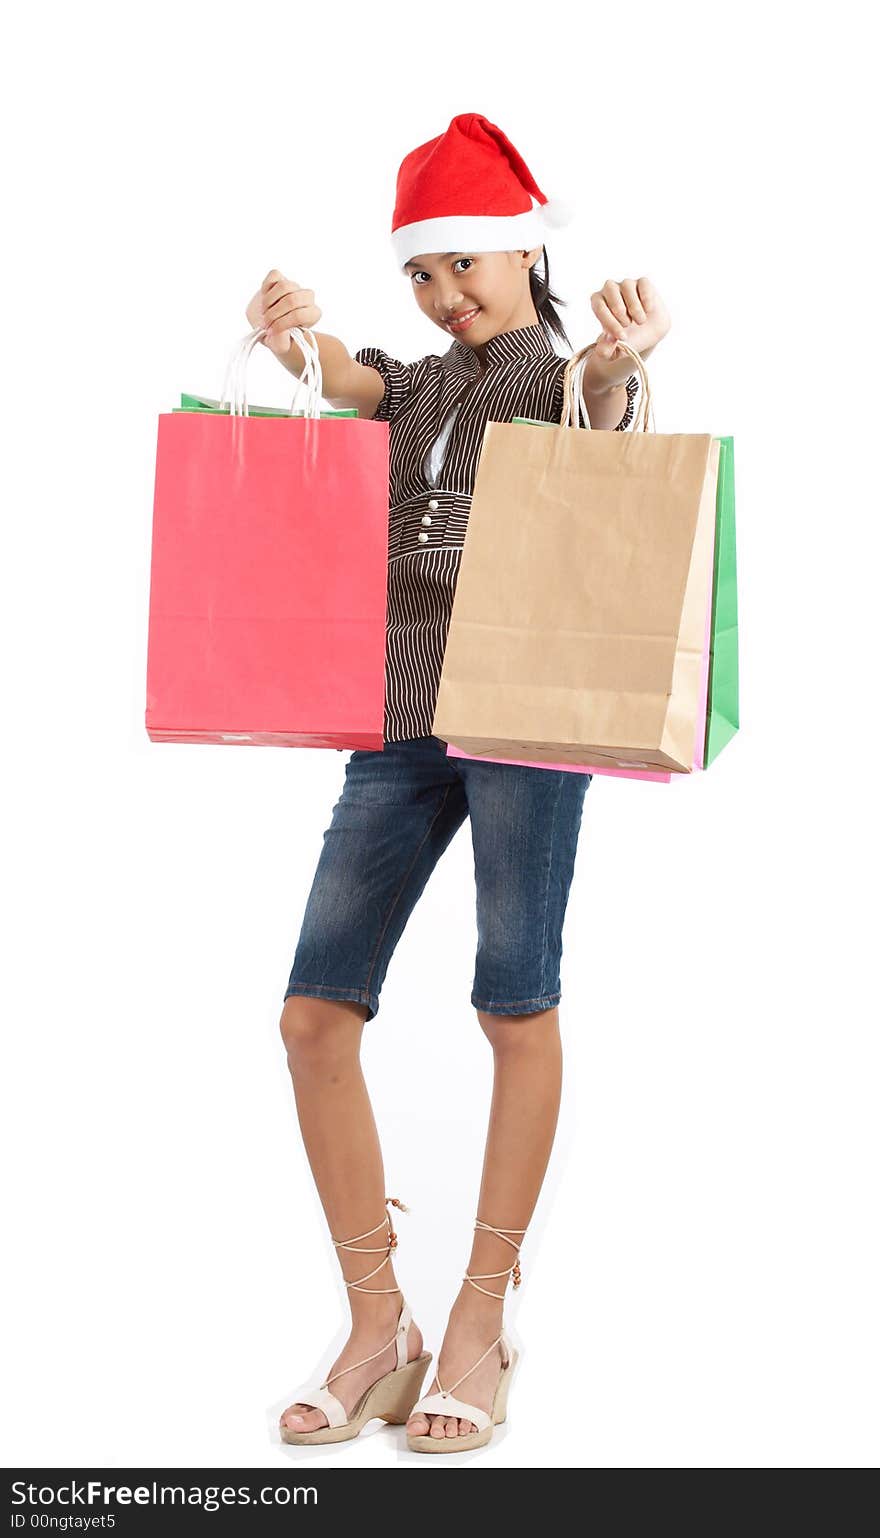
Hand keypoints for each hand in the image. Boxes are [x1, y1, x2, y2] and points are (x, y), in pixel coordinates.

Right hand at [245, 269, 321, 358]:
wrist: (270, 326)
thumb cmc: (278, 337)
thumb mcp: (279, 346)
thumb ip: (282, 341)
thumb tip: (280, 330)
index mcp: (312, 315)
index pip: (300, 314)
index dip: (282, 323)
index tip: (271, 331)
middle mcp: (307, 298)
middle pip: (292, 299)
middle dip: (274, 313)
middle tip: (265, 322)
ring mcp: (295, 286)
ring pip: (283, 286)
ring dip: (268, 302)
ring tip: (264, 313)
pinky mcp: (282, 278)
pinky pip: (274, 276)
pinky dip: (265, 288)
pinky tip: (265, 301)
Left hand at [584, 276, 669, 391]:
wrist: (648, 334)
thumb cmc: (627, 338)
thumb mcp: (615, 351)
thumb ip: (606, 351)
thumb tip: (603, 350)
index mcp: (599, 303)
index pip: (599, 306)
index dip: (610, 322)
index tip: (622, 337)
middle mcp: (611, 290)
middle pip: (609, 288)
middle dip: (619, 310)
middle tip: (628, 325)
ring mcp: (627, 285)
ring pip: (627, 285)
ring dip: (634, 307)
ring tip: (640, 321)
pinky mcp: (643, 283)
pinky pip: (643, 283)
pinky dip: (646, 298)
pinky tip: (648, 310)